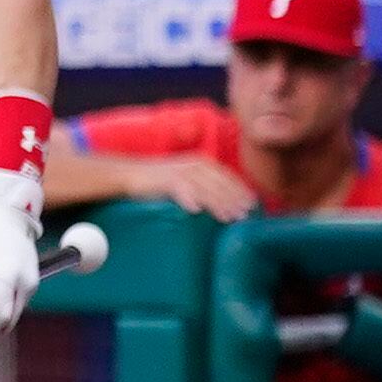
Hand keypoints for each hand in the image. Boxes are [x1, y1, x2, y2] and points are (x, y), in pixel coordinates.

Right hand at [131, 155, 258, 220]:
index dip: (241, 191)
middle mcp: (194, 164)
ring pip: (204, 188)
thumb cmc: (159, 181)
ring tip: (227, 218)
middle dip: (234, 200)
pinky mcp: (164, 178)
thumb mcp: (186, 179)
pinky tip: (195, 211)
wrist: (128, 173)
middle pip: (219, 184)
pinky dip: (188, 199)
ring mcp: (179, 171)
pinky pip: (179, 189)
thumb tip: (226, 202)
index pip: (228, 177)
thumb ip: (204, 186)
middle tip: (245, 216)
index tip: (253, 206)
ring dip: (217, 203)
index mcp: (202, 163)